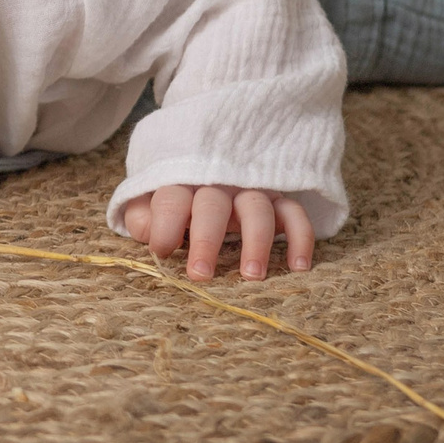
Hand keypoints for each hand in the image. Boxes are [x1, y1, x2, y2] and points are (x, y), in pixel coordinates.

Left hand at [121, 185, 316, 280]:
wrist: (203, 167)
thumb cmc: (174, 199)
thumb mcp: (149, 202)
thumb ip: (142, 216)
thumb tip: (146, 231)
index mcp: (180, 184)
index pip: (171, 200)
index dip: (165, 224)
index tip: (162, 251)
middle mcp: (217, 184)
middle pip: (212, 206)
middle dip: (206, 240)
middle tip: (200, 274)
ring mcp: (249, 190)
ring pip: (257, 209)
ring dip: (256, 242)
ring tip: (251, 276)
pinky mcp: (277, 200)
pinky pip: (294, 214)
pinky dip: (301, 237)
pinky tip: (298, 266)